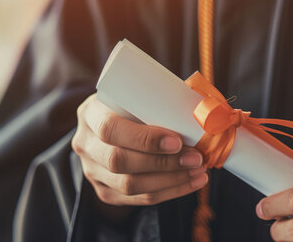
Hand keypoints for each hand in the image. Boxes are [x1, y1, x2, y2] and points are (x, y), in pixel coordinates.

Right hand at [72, 94, 208, 211]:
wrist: (113, 122)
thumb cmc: (133, 102)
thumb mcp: (138, 92)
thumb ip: (162, 97)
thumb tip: (206, 108)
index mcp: (90, 113)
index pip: (110, 129)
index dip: (144, 138)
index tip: (177, 140)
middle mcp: (85, 143)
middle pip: (118, 161)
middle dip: (163, 163)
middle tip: (196, 158)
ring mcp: (92, 171)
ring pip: (129, 185)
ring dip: (171, 180)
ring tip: (199, 170)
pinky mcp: (105, 191)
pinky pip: (137, 199)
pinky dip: (169, 192)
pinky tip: (192, 182)